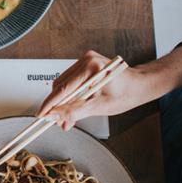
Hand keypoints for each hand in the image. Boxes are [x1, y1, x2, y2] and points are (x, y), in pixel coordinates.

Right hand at [37, 51, 156, 129]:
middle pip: (60, 86)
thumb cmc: (127, 94)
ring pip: (63, 84)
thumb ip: (75, 111)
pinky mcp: (84, 64)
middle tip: (58, 122)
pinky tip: (72, 106)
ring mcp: (85, 60)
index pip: (63, 89)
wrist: (140, 84)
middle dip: (57, 106)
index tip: (41, 115)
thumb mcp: (101, 107)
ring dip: (62, 102)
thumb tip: (56, 117)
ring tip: (67, 118)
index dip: (50, 104)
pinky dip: (69, 95)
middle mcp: (86, 60)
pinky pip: (69, 81)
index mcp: (92, 68)